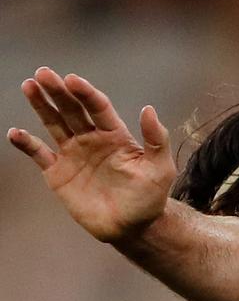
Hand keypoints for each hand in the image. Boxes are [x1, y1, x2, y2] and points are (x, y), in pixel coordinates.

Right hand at [8, 68, 173, 242]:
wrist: (132, 227)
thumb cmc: (150, 198)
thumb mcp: (161, 169)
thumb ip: (156, 139)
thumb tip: (148, 109)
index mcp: (116, 135)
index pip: (98, 107)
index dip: (85, 93)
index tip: (72, 79)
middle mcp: (92, 139)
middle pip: (72, 109)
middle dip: (58, 91)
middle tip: (44, 73)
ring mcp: (73, 154)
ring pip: (54, 123)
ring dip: (41, 105)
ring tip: (29, 85)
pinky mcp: (58, 173)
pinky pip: (39, 154)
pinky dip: (26, 144)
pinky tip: (15, 133)